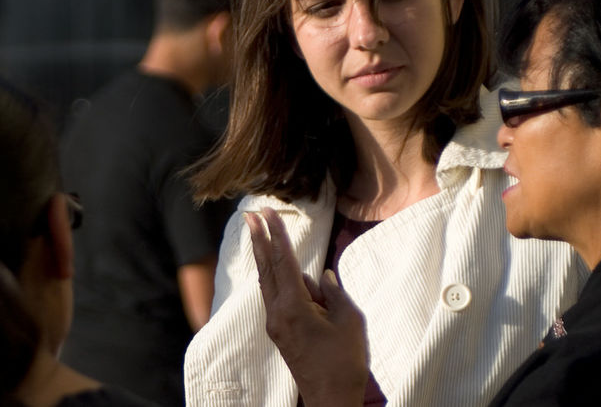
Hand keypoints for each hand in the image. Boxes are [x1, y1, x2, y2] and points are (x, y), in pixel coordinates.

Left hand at [246, 208, 367, 406]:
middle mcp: (277, 314)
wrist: (331, 399)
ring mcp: (276, 325)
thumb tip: (321, 276)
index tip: (269, 213)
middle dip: (259, 240)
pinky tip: (284, 272)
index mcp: (294, 307)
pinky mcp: (280, 334)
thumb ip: (334, 293)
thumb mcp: (350, 321)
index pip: (284, 262)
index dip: (277, 235)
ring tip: (265, 234)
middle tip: (250, 214)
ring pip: (269, 283)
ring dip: (267, 258)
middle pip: (266, 269)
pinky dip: (276, 279)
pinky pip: (276, 298)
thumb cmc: (345, 362)